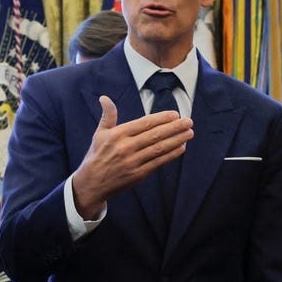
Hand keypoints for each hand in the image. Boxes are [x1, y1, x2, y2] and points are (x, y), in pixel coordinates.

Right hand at [70, 96, 193, 217]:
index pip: (144, 123)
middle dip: (174, 127)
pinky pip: (158, 162)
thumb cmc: (97, 155)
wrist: (91, 183)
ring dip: (176, 140)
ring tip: (189, 133)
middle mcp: (126, 147)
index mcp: (117, 135)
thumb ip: (108, 115)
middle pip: (155, 135)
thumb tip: (104, 98)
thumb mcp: (99, 134)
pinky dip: (170, 155)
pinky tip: (181, 148)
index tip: (175, 114)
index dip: (161, 118)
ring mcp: (132, 162)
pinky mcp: (138, 174)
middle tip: (189, 121)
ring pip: (159, 148)